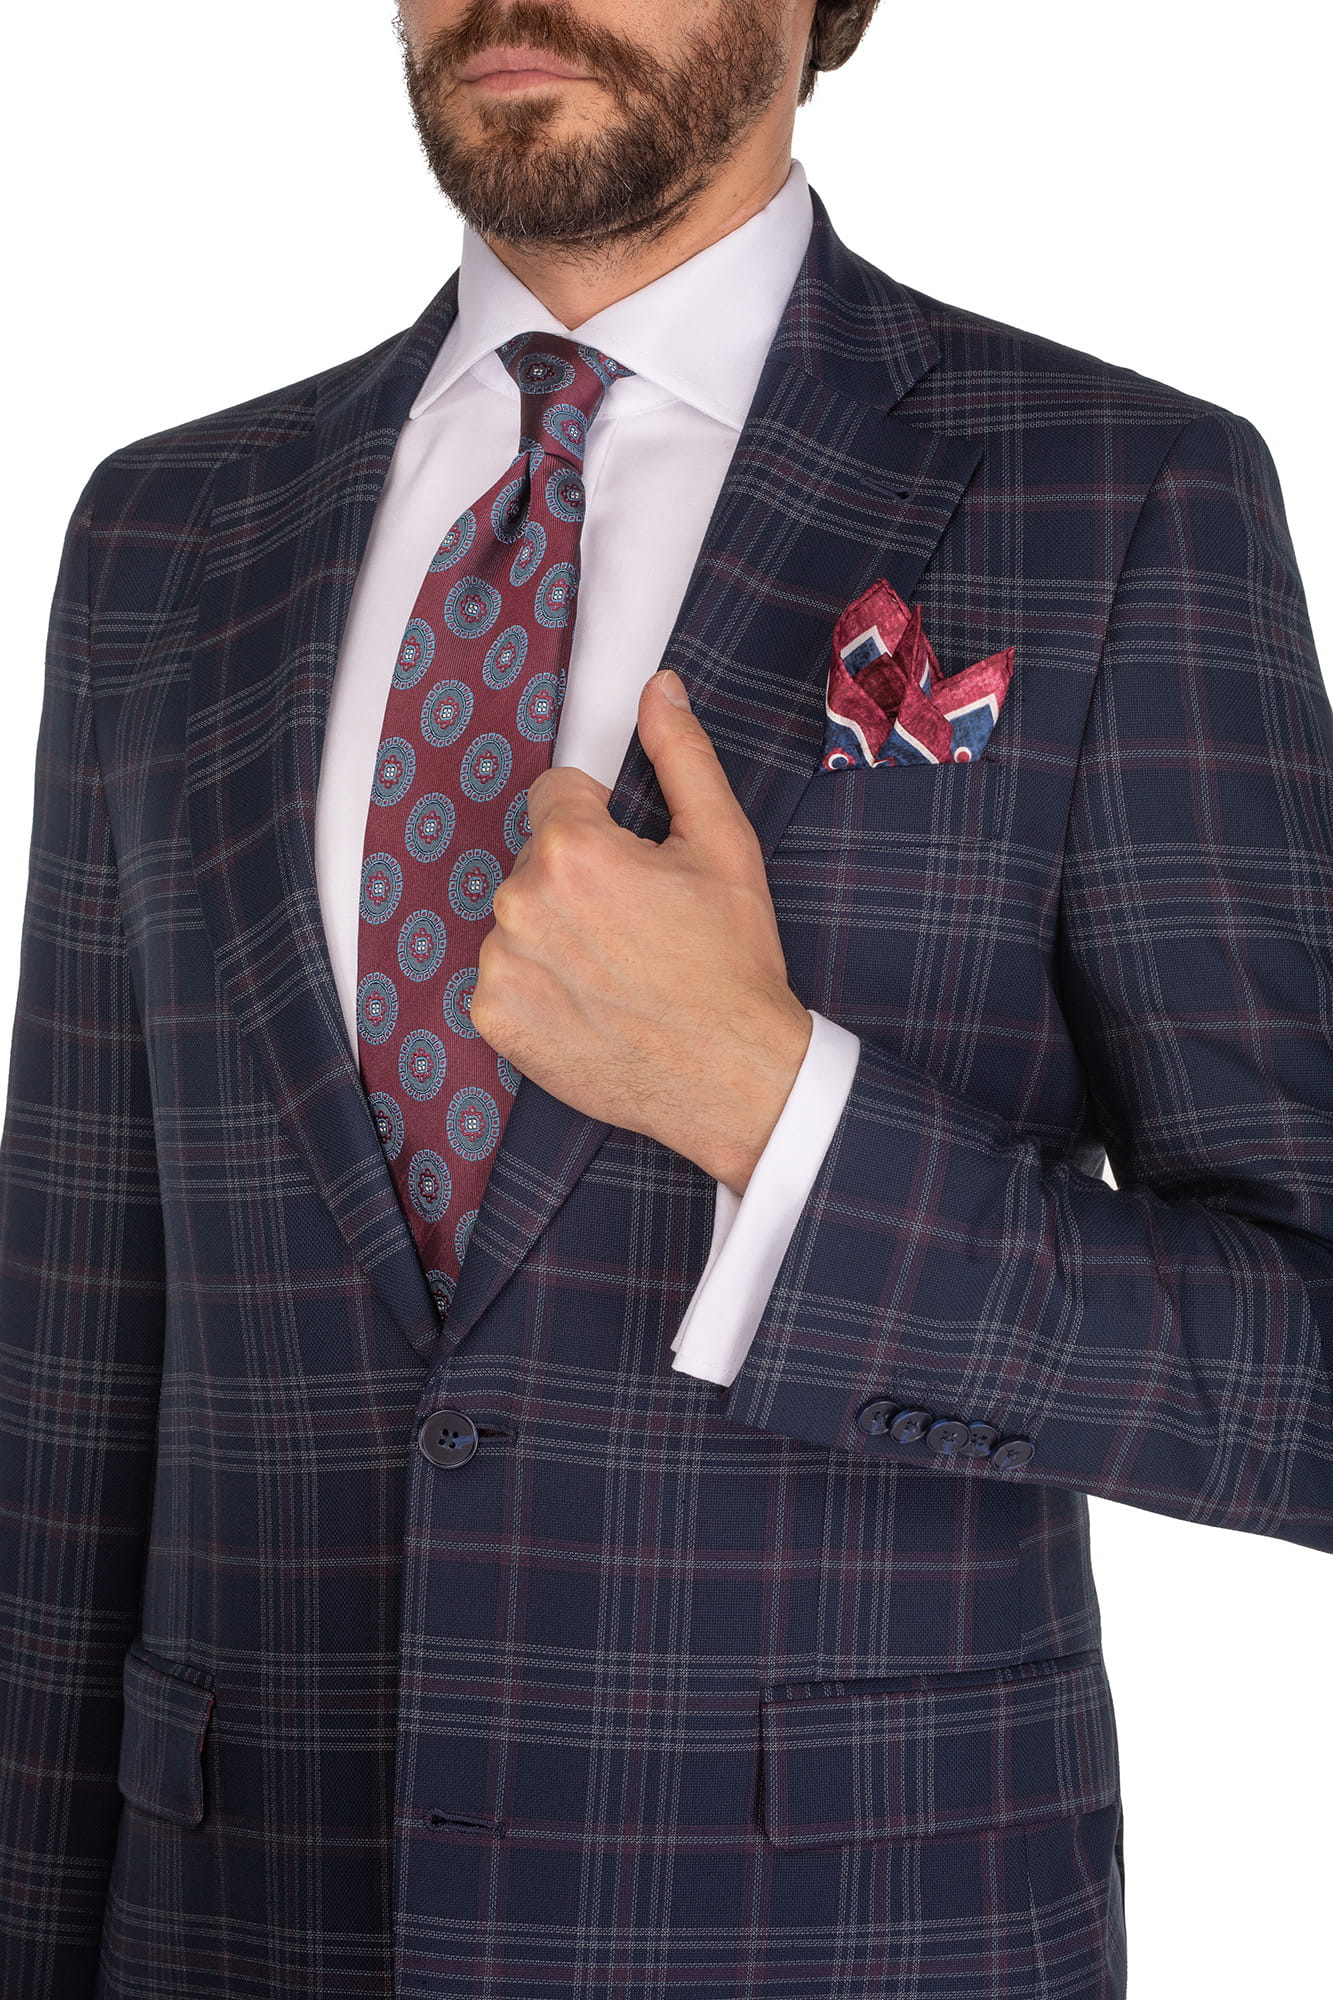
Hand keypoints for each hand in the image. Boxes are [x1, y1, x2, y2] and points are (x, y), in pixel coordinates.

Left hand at [470, 669, 812, 1194]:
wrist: (732, 1075)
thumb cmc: (732, 963)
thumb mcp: (722, 844)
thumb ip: (681, 755)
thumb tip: (659, 689)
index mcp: (570, 848)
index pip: (556, 795)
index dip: (603, 826)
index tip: (637, 870)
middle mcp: (519, 901)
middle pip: (535, 859)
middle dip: (578, 880)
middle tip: (636, 927)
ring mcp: (500, 964)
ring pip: (518, 917)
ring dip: (555, 933)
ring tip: (616, 970)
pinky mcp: (492, 1017)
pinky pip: (502, 976)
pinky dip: (537, 987)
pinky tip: (590, 1003)